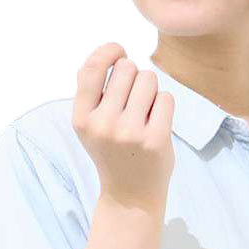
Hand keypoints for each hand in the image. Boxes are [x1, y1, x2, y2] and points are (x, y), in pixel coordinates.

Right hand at [72, 43, 174, 212]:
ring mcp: (129, 133)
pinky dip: (164, 108)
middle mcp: (103, 125)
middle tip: (133, 105)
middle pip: (127, 68)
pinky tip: (156, 126)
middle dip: (134, 78)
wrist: (130, 197)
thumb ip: (92, 89)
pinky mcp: (154, 140)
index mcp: (82, 119)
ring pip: (149, 79)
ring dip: (151, 92)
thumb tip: (112, 52)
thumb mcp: (91, 124)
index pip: (92, 68)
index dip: (109, 51)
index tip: (119, 52)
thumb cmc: (113, 152)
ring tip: (144, 116)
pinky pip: (166, 99)